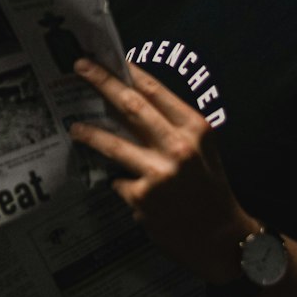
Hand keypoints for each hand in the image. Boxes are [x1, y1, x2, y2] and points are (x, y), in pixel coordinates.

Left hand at [71, 57, 253, 283]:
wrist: (222, 238)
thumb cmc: (210, 189)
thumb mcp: (202, 149)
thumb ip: (173, 127)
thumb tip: (131, 100)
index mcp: (195, 128)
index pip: (155, 91)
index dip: (128, 72)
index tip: (108, 59)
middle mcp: (178, 146)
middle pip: (130, 106)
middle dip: (102, 82)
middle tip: (80, 67)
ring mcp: (158, 172)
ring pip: (113, 144)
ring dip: (90, 133)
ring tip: (75, 127)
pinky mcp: (142, 198)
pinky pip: (119, 181)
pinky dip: (120, 182)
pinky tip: (128, 188)